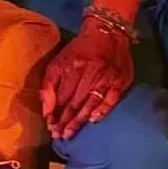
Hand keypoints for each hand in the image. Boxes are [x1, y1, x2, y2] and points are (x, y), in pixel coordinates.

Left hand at [40, 23, 133, 140]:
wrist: (107, 32)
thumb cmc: (79, 50)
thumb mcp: (58, 62)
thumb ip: (48, 85)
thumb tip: (46, 110)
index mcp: (72, 66)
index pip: (62, 96)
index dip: (55, 114)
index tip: (50, 128)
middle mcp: (90, 71)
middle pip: (75, 102)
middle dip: (66, 121)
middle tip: (60, 136)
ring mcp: (107, 76)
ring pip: (91, 102)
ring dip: (80, 120)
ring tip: (71, 133)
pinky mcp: (121, 78)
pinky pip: (112, 98)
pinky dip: (103, 110)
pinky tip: (93, 120)